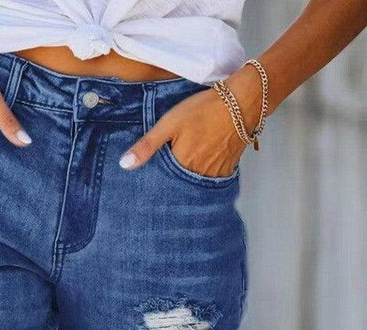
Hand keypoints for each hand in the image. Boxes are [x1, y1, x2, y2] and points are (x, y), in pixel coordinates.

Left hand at [119, 65, 262, 176]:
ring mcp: (215, 173)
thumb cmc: (205, 109)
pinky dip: (202, 178)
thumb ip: (147, 145)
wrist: (244, 101)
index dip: (154, 185)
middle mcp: (199, 174)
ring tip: (178, 178)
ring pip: (195, 185)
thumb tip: (124, 165)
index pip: (162, 184)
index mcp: (182, 166)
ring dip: (186, 183)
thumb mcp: (169, 123)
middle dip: (170, 187)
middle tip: (159, 188)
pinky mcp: (227, 167)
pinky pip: (211, 179)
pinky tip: (196, 171)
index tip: (145, 189)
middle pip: (179, 186)